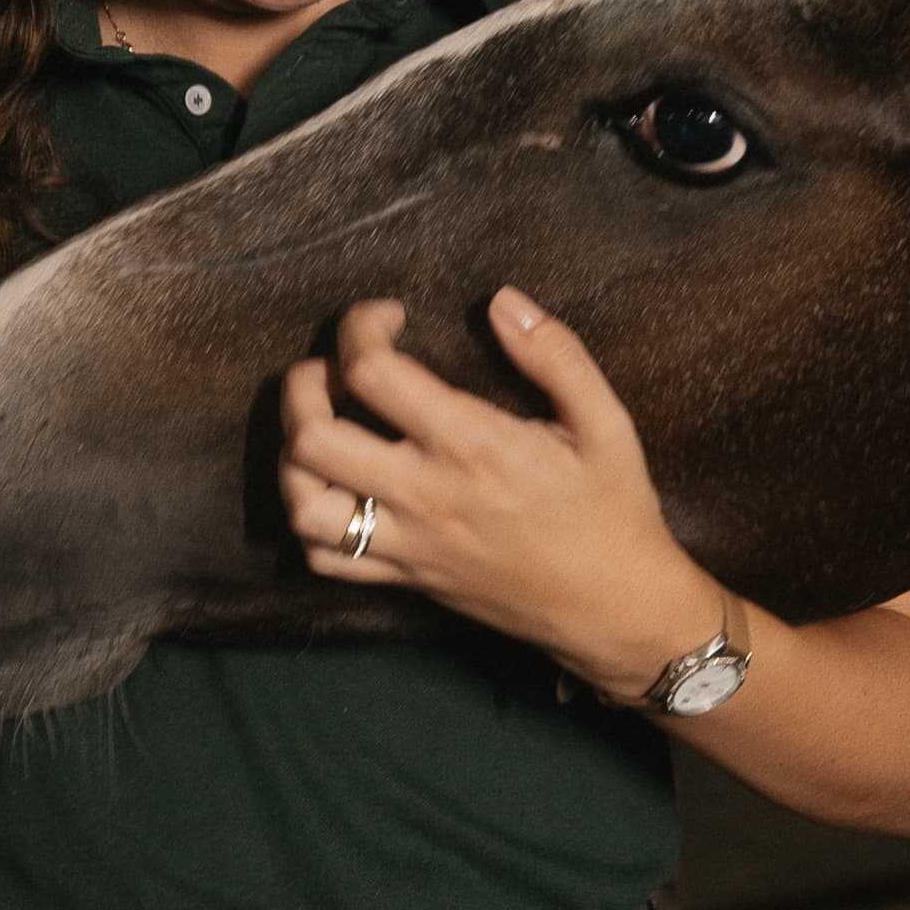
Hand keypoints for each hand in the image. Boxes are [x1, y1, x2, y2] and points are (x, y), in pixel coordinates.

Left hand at [278, 291, 713, 690]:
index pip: (372, 372)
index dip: (360, 328)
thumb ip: (555, 354)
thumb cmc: (612, 511)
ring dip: (295, 455)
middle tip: (332, 368)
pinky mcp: (406, 579)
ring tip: (320, 425)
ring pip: (304, 504)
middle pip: (313, 437)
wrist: (615, 608)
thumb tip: (503, 301)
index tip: (388, 317)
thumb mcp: (605, 422)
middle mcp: (425, 495)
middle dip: (304, 384)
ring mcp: (408, 543)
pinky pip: (325, 559)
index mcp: (471, 444)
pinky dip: (310, 521)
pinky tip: (335, 488)